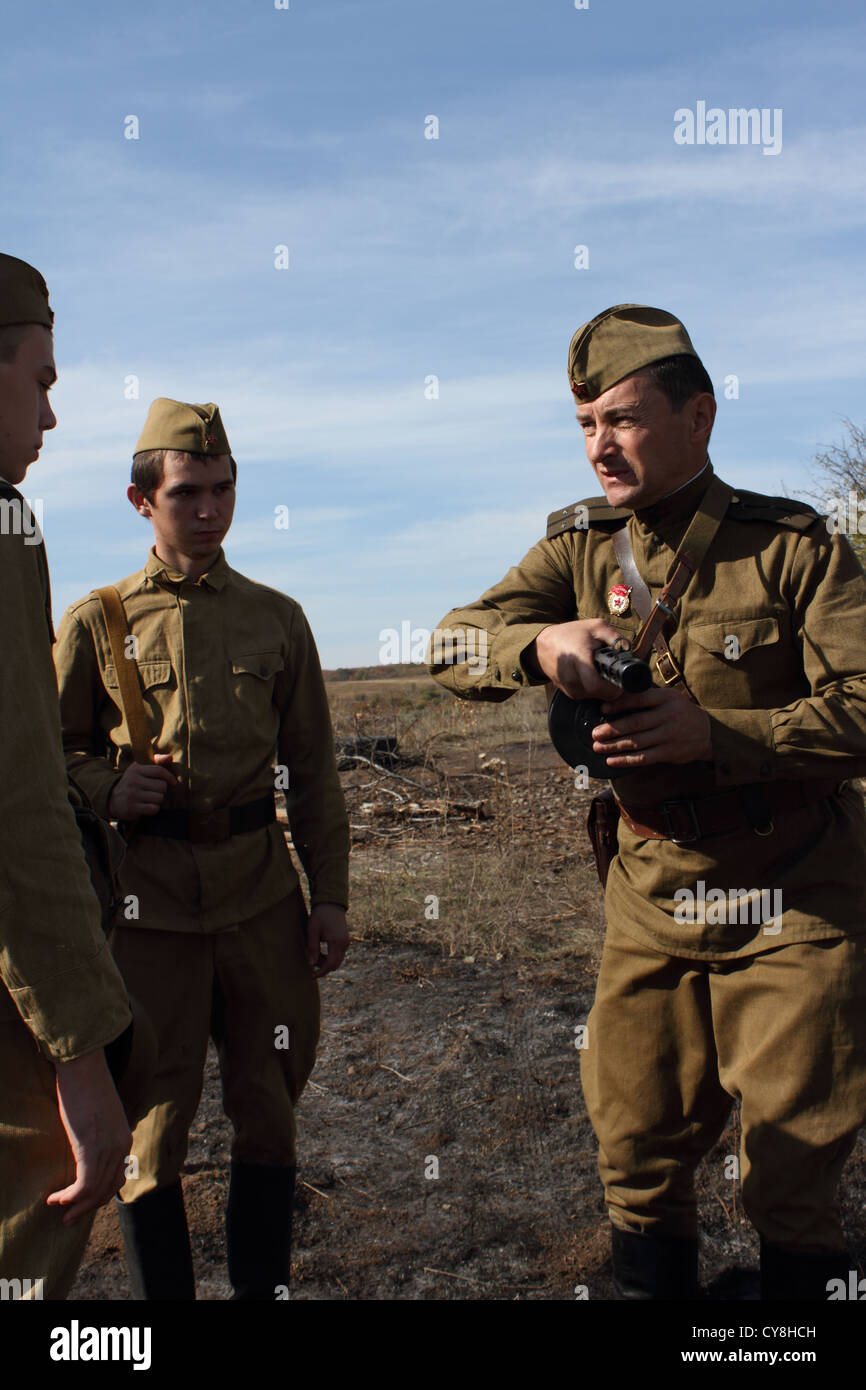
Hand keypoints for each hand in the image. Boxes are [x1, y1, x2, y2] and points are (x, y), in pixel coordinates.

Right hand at [47, 1048, 132, 1224]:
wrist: (83, 1068)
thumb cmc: (86, 1087)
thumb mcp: (100, 1115)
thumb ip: (99, 1133)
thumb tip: (87, 1147)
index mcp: (125, 1139)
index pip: (117, 1179)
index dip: (99, 1196)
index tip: (82, 1203)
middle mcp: (121, 1147)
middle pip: (107, 1190)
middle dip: (87, 1207)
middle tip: (68, 1218)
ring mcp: (108, 1149)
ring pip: (94, 1192)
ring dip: (75, 1206)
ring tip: (59, 1210)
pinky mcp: (91, 1149)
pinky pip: (83, 1186)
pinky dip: (69, 1197)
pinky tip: (54, 1199)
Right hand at [107, 753, 176, 818]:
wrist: (112, 799)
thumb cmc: (132, 783)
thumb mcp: (140, 769)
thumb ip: (156, 762)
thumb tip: (170, 757)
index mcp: (136, 770)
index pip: (159, 771)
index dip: (169, 777)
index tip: (173, 782)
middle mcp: (133, 781)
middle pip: (162, 786)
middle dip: (162, 790)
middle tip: (154, 792)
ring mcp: (132, 795)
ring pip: (159, 798)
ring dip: (158, 800)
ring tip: (150, 799)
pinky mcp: (132, 808)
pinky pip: (154, 809)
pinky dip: (153, 809)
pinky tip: (147, 806)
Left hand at [306, 903, 348, 977]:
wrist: (331, 904)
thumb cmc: (320, 916)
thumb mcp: (312, 930)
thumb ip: (312, 947)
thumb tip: (311, 964)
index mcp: (337, 941)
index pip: (331, 964)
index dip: (321, 972)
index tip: (312, 976)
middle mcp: (344, 943)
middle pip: (336, 964)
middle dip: (324, 968)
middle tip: (311, 965)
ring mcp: (346, 942)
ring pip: (338, 960)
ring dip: (327, 962)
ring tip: (314, 956)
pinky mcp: (345, 940)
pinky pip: (339, 954)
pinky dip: (330, 957)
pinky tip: (321, 952)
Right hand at [530, 619, 628, 699]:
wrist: (543, 646)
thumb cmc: (570, 634)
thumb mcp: (596, 627)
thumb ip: (615, 638)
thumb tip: (629, 652)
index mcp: (579, 659)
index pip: (598, 687)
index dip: (614, 686)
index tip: (619, 678)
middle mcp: (572, 678)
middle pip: (601, 694)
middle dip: (611, 685)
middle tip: (611, 672)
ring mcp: (569, 688)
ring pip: (596, 697)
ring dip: (603, 687)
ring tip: (598, 670)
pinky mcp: (569, 694)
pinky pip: (589, 696)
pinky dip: (594, 688)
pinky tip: (590, 675)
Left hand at [592, 686, 712, 768]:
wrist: (707, 732)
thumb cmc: (679, 711)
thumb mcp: (668, 697)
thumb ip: (646, 697)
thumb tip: (613, 698)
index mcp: (666, 698)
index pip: (640, 699)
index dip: (620, 704)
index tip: (603, 709)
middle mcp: (668, 716)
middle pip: (636, 723)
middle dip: (612, 729)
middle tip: (594, 733)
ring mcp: (669, 735)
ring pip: (638, 742)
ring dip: (615, 746)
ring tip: (598, 747)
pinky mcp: (669, 752)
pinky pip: (644, 758)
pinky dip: (626, 760)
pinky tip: (612, 760)